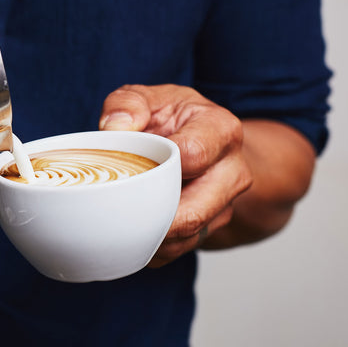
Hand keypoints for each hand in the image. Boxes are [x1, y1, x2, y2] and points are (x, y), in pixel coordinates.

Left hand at [99, 84, 252, 266]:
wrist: (201, 140)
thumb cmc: (171, 118)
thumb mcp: (150, 97)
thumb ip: (128, 103)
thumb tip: (114, 129)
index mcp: (220, 130)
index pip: (193, 155)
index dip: (157, 165)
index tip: (129, 164)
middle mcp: (232, 170)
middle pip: (193, 211)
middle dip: (151, 215)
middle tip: (115, 208)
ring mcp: (225, 204)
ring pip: (188, 236)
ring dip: (150, 236)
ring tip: (119, 220)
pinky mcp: (212, 227)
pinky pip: (181, 249)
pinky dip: (153, 248)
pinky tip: (132, 233)